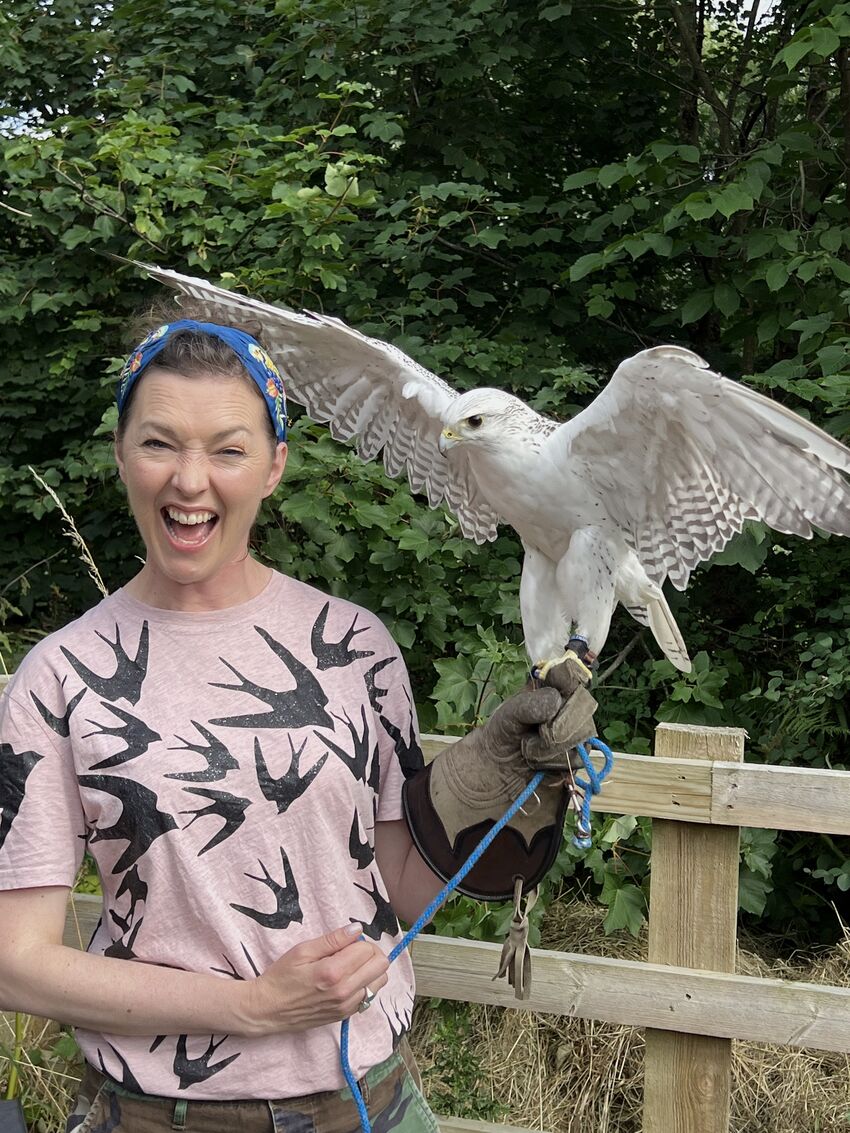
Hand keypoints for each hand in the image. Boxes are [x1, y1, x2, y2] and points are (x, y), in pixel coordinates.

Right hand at [240, 923, 388, 1034]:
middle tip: (353, 951)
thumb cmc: (281, 977)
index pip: (368, 950)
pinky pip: (369, 996)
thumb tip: (357, 929)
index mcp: (333, 972)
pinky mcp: (345, 1016)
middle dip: (371, 953)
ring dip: (371, 970)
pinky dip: (365, 985)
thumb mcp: (303, 951)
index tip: (346, 942)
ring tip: (351, 966)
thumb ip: (333, 939)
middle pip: (381, 966)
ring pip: (379, 982)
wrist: (268, 1010)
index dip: (360, 941)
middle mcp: (344, 991)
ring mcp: (346, 1006)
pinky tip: (347, 981)